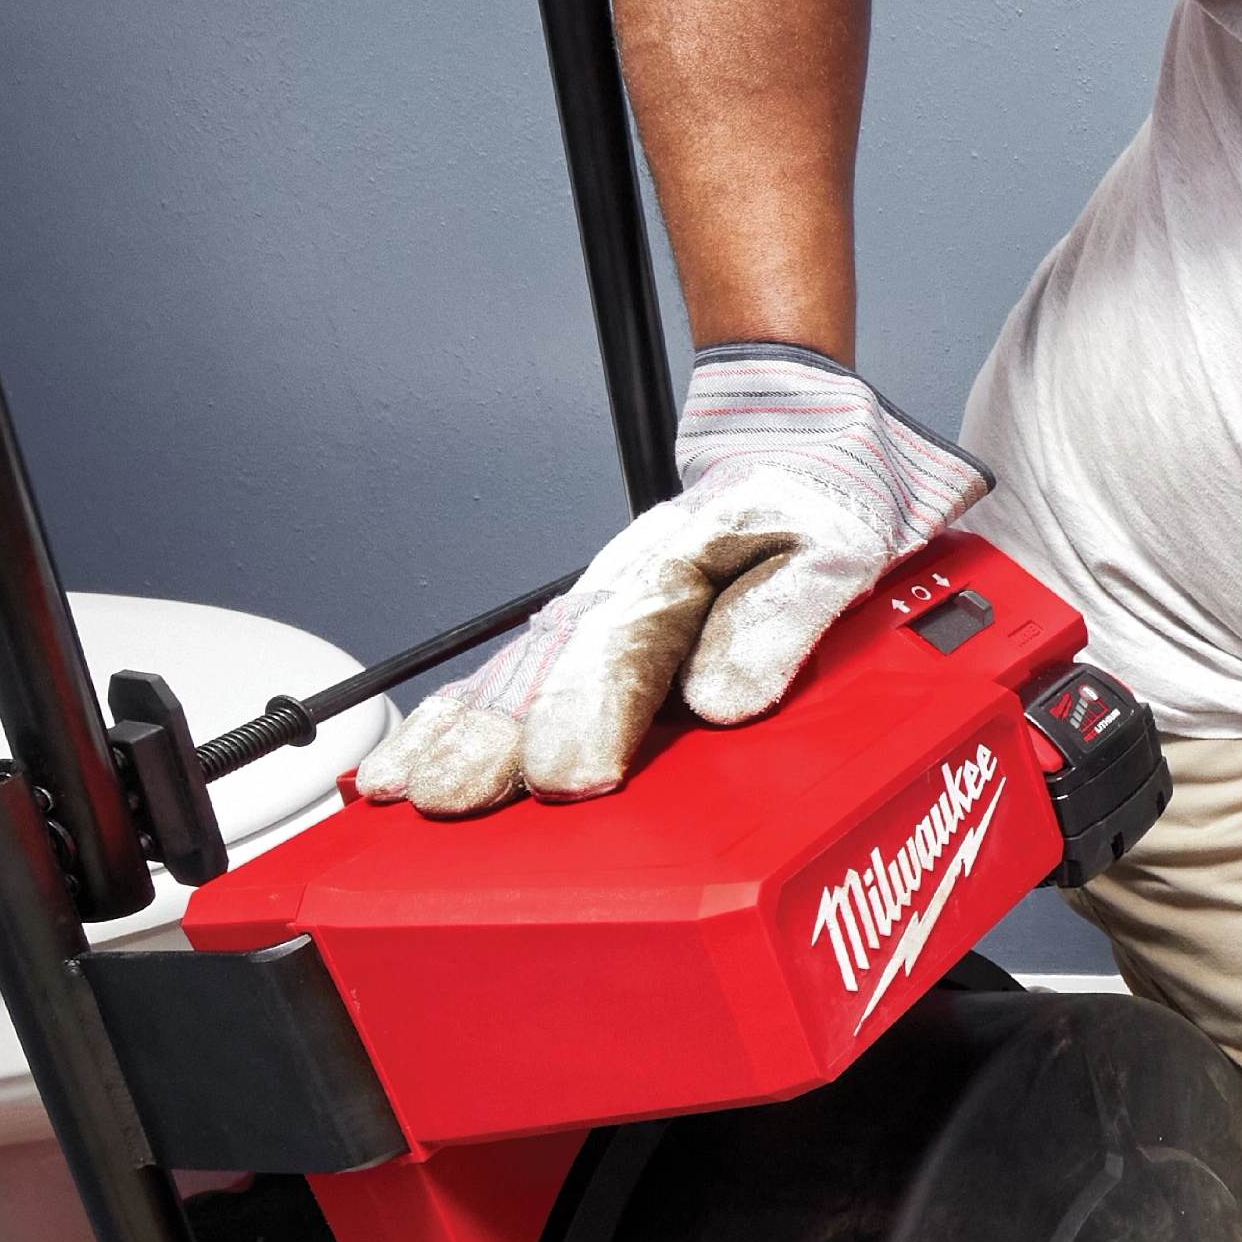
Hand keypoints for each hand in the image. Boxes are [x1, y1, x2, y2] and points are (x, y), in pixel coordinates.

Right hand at [357, 345, 988, 814]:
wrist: (795, 446)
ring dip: (463, 727)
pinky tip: (414, 757)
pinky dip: (458, 712)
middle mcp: (627, 584)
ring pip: (519, 665)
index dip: (595, 712)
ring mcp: (598, 603)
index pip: (631, 644)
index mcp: (689, 564)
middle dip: (501, 733)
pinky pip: (513, 669)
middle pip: (551, 661)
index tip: (570, 776)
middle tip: (456, 795)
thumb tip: (721, 697)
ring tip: (406, 787)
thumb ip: (780, 618)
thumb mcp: (836, 545)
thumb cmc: (821, 505)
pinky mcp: (588, 626)